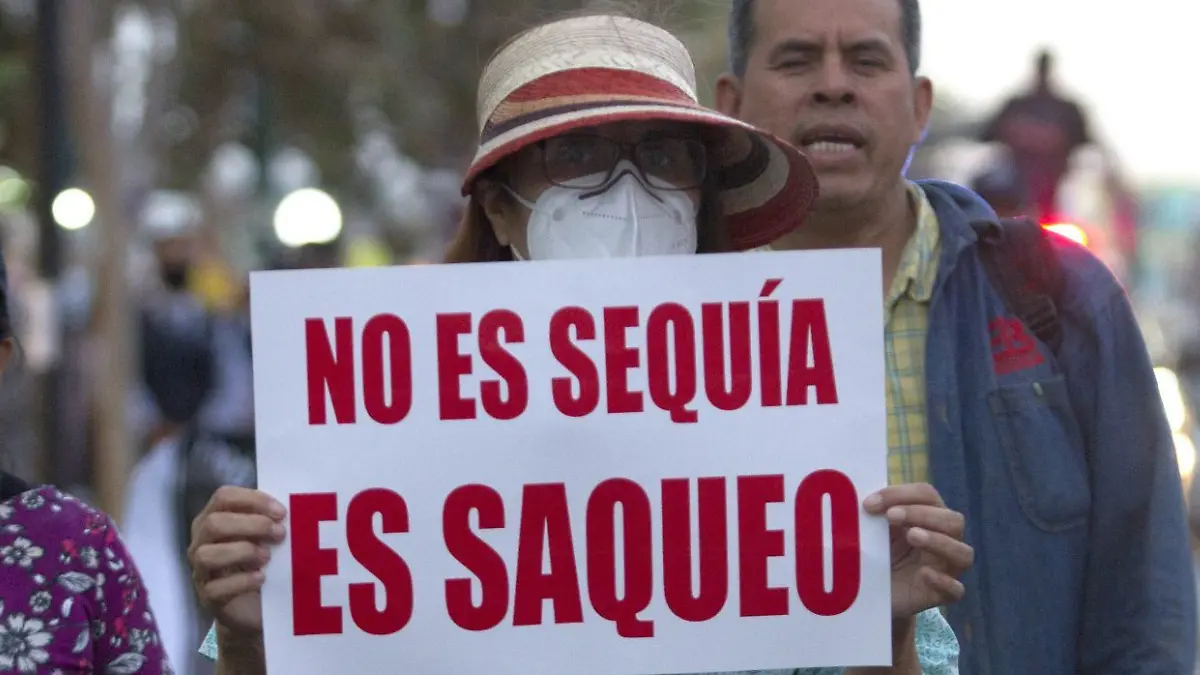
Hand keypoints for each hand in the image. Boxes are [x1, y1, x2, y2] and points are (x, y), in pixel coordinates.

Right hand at [188, 486, 286, 635]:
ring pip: (207, 555)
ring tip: (267, 557)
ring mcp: (200, 571)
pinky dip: (241, 581)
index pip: (223, 497)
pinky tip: (261, 578)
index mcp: (213, 518)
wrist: (252, 607)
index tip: (281, 512)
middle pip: (213, 523)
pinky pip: (216, 588)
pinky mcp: (207, 598)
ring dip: (242, 552)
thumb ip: (269, 520)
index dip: (253, 500)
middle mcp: (200, 542)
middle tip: (280, 534)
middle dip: (251, 525)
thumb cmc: (259, 562)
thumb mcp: (265, 537)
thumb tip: (289, 510)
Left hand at [863, 483, 973, 617]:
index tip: (871, 503)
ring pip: (963, 553)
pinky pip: (956, 590)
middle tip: (891, 516)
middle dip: (922, 514)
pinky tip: (925, 574)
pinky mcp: (940, 595)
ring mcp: (946, 569)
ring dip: (939, 541)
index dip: (901, 494)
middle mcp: (944, 540)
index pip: (927, 496)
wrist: (870, 592)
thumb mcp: (872, 531)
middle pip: (953, 520)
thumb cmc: (875, 553)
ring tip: (912, 536)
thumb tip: (865, 501)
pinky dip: (944, 581)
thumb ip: (873, 513)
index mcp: (928, 517)